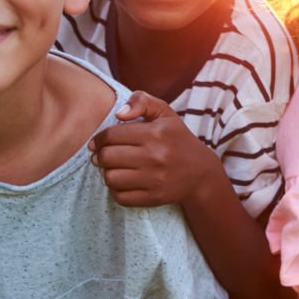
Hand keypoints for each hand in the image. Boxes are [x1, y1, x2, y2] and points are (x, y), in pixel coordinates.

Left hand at [88, 91, 219, 206]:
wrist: (201, 173)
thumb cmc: (177, 139)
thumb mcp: (165, 113)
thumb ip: (141, 101)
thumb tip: (119, 114)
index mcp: (155, 133)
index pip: (111, 135)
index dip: (98, 139)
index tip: (97, 143)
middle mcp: (155, 157)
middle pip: (107, 157)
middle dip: (100, 156)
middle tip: (103, 156)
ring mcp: (155, 179)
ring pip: (110, 178)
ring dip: (107, 173)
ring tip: (113, 168)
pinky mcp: (154, 197)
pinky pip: (120, 197)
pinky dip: (116, 190)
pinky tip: (123, 182)